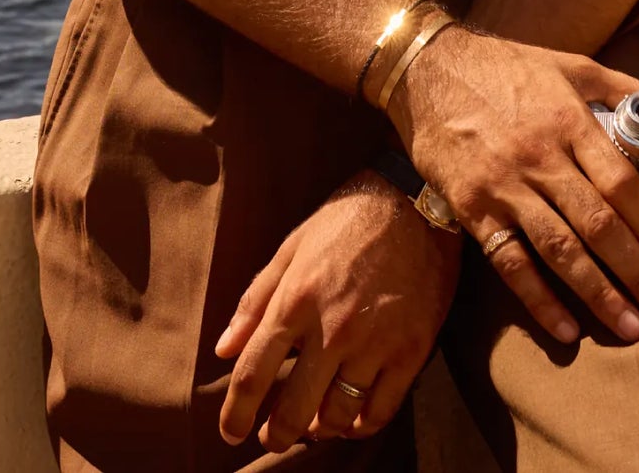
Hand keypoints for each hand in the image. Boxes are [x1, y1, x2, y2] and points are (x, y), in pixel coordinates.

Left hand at [214, 169, 460, 453]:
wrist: (415, 201)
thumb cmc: (347, 220)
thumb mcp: (293, 247)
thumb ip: (256, 300)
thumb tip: (224, 349)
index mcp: (296, 300)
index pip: (254, 373)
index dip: (236, 412)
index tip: (230, 431)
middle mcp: (333, 328)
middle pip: (293, 408)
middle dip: (276, 433)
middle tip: (271, 438)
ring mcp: (374, 343)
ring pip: (337, 415)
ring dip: (318, 429)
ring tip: (312, 426)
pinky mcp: (411, 350)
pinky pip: (380, 410)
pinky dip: (361, 426)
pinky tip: (351, 421)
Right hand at [387, 30, 638, 346]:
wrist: (428, 68)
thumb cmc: (505, 67)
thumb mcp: (569, 64)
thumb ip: (619, 85)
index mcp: (569, 121)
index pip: (620, 181)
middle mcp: (542, 157)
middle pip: (599, 224)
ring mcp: (505, 186)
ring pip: (560, 249)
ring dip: (599, 294)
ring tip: (631, 328)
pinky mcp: (473, 208)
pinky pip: (510, 261)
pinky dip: (538, 299)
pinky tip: (566, 329)